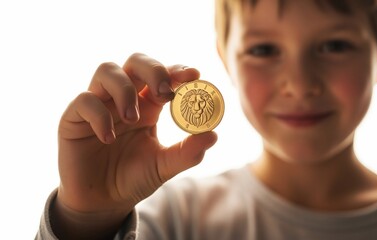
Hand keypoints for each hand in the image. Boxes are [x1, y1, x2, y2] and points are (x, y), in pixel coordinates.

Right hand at [53, 53, 216, 238]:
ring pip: (106, 70)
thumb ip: (187, 153)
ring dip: (124, 89)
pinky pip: (84, 101)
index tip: (194, 74)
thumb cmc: (134, 179)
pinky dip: (99, 115)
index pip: (163, 76)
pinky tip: (109, 138)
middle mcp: (124, 99)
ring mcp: (99, 105)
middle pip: (136, 62)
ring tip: (133, 118)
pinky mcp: (74, 118)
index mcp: (149, 105)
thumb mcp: (164, 166)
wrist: (103, 203)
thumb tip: (213, 135)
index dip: (177, 70)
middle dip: (153, 70)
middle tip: (165, 94)